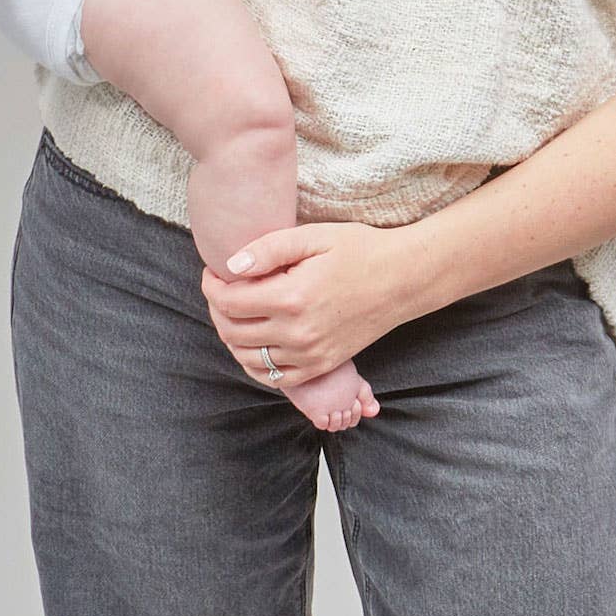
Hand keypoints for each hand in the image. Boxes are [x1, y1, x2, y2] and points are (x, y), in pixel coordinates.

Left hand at [200, 222, 423, 387]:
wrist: (404, 279)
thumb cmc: (361, 250)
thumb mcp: (314, 236)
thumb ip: (269, 249)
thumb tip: (231, 265)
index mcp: (291, 297)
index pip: (229, 301)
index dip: (212, 286)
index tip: (214, 273)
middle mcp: (297, 333)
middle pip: (232, 331)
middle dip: (217, 309)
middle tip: (221, 289)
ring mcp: (310, 355)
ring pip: (248, 358)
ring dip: (232, 337)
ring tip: (235, 313)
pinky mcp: (321, 365)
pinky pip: (275, 378)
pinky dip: (255, 364)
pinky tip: (255, 342)